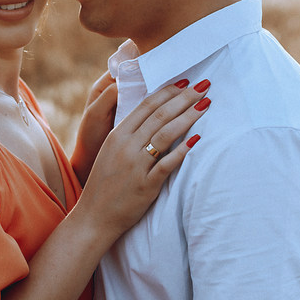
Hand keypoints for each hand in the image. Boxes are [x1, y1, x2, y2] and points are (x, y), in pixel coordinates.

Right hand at [73, 78, 208, 237]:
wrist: (94, 217)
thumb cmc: (105, 184)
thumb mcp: (111, 152)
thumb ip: (130, 134)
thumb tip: (153, 116)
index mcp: (117, 135)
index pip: (146, 106)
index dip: (168, 92)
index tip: (185, 82)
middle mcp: (126, 147)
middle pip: (159, 115)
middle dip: (184, 98)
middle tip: (203, 86)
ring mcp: (136, 166)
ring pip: (166, 135)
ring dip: (188, 117)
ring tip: (205, 106)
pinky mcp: (145, 185)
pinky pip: (167, 164)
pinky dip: (183, 151)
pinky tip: (198, 140)